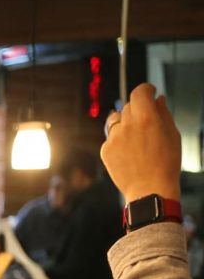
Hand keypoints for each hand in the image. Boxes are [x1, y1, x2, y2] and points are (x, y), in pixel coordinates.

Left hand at [102, 83, 181, 204]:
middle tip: (148, 121)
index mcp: (146, 118)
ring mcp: (113, 138)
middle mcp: (126, 125)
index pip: (139, 92)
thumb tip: (158, 99)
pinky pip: (111, 137)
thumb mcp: (172, 134)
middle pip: (128, 105)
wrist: (150, 189)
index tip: (150, 91)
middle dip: (138, 108)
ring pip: (116, 119)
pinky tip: (130, 151)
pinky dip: (119, 139)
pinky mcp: (105, 150)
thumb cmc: (166, 163)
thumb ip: (163, 113)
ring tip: (137, 136)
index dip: (146, 89)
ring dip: (125, 122)